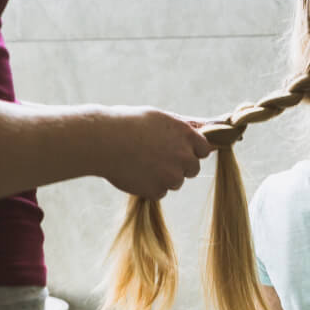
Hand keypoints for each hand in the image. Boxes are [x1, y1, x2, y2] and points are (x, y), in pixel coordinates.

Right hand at [95, 107, 212, 199]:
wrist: (102, 140)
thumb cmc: (127, 123)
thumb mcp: (158, 118)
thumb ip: (182, 128)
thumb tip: (206, 130)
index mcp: (186, 134)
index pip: (204, 149)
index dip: (191, 151)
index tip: (178, 150)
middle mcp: (183, 155)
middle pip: (192, 169)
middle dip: (179, 166)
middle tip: (156, 158)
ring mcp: (172, 175)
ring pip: (175, 182)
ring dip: (162, 177)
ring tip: (140, 162)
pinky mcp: (157, 190)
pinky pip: (159, 192)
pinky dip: (148, 186)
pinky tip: (134, 172)